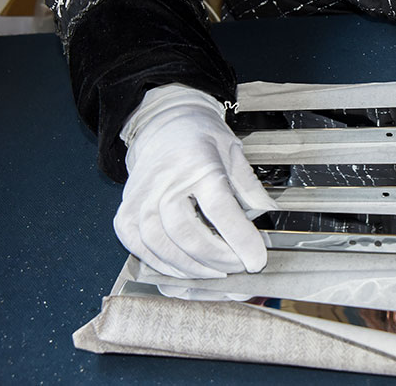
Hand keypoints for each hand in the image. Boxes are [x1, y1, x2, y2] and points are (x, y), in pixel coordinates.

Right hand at [114, 84, 275, 277]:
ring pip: (161, 245)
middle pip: (188, 234)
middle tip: (238, 266)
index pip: (220, 210)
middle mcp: (165, 182)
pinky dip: (163, 264)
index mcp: (198, 164)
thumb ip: (250, 187)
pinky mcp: (125, 212)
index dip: (241, 240)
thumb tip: (270, 214)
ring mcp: (141, 198)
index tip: (257, 260)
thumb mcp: (234, 152)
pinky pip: (140, 247)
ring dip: (192, 267)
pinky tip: (185, 268)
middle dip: (218, 259)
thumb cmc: (201, 138)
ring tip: (215, 271)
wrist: (164, 125)